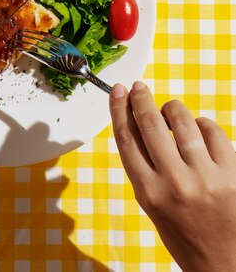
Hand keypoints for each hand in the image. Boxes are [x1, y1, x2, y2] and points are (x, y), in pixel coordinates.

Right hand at [109, 81, 235, 271]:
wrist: (220, 260)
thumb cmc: (182, 231)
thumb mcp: (152, 203)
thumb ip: (143, 166)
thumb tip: (136, 121)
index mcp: (149, 192)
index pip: (127, 138)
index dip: (119, 109)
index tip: (118, 92)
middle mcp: (175, 183)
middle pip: (150, 125)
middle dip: (142, 99)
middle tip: (139, 87)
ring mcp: (205, 177)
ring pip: (182, 121)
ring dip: (172, 109)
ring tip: (170, 111)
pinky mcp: (231, 173)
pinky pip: (212, 131)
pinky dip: (201, 124)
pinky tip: (197, 130)